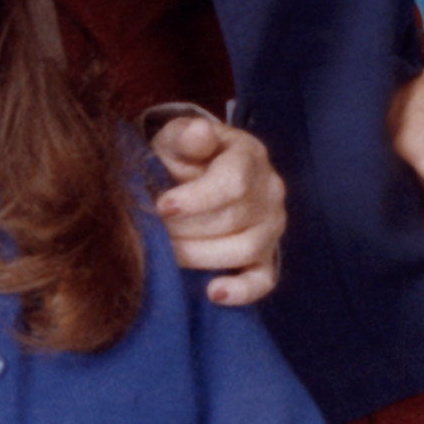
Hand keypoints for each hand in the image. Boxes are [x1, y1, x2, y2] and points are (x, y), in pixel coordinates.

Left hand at [147, 113, 282, 305]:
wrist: (196, 175)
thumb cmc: (183, 156)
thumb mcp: (177, 138)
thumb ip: (185, 136)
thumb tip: (197, 131)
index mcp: (249, 155)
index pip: (233, 182)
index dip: (196, 198)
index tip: (161, 206)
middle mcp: (270, 190)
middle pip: (232, 220)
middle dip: (186, 229)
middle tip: (152, 231)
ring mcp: (272, 225)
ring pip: (244, 249)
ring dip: (199, 256)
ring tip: (167, 253)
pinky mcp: (268, 255)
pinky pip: (265, 279)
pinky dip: (241, 290)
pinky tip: (213, 292)